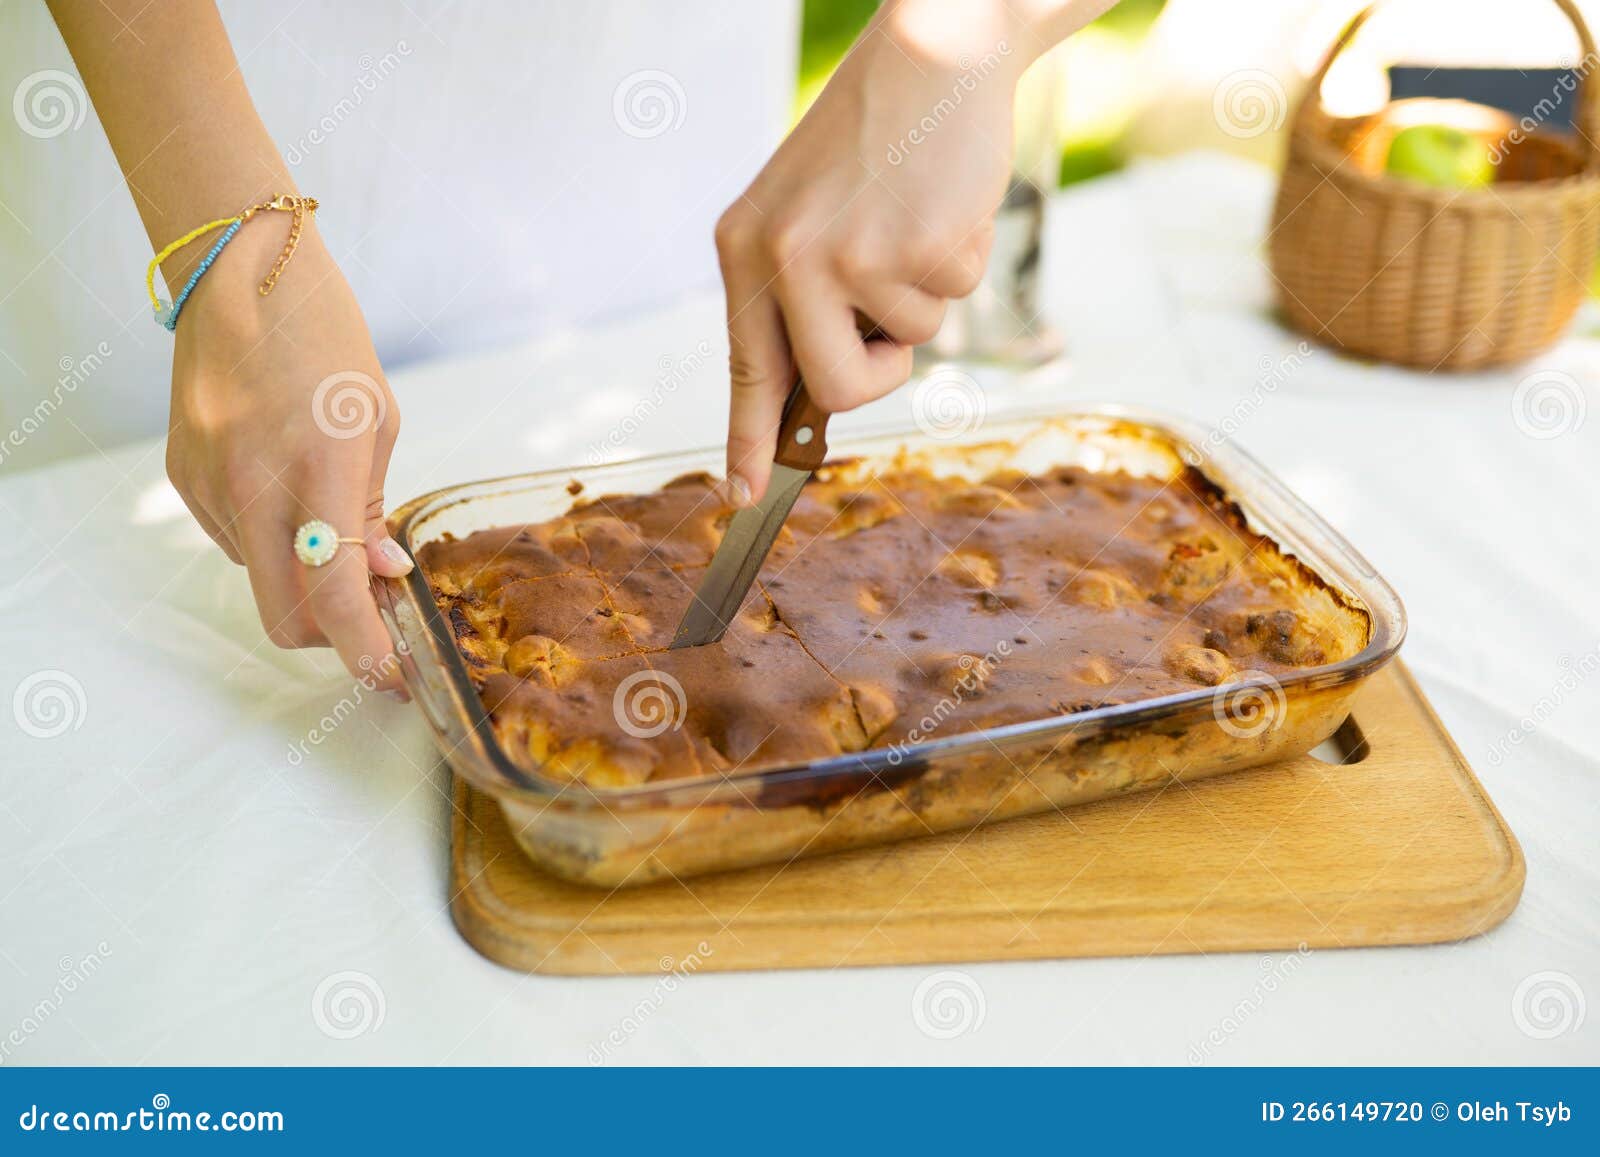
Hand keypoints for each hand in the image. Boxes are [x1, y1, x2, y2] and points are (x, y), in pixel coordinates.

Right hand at [163, 218, 409, 690]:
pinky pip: (233, 540)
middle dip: (332, 636)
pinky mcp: (181, 476)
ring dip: (300, 576)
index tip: (387, 673)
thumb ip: (376, 507)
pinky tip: (286, 489)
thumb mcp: (377, 419)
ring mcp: (207, 482)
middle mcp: (254, 481)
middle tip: (368, 619)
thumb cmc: (325, 337)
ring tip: (329, 519)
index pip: (336, 589)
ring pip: (260, 578)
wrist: (238, 272)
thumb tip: (384, 576)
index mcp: (319, 463)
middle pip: (284, 615)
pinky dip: (269, 540)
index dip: (364, 647)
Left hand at [713, 8, 1025, 503]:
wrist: (932, 52)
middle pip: (835, 386)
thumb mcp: (806, 211)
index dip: (747, 440)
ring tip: (912, 213)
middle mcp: (785, 257)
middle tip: (891, 322)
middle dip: (878, 373)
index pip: (747, 367)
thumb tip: (814, 395)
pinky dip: (963, 258)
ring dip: (927, 291)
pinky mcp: (916, 248)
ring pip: (909, 340)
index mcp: (745, 247)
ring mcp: (850, 255)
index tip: (741, 498)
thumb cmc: (873, 140)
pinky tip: (943, 199)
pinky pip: (955, 297)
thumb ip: (801, 297)